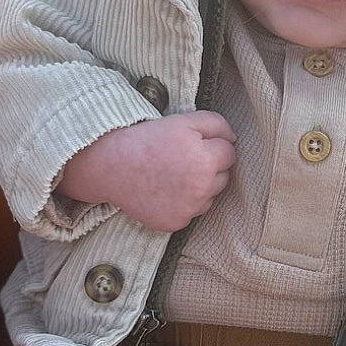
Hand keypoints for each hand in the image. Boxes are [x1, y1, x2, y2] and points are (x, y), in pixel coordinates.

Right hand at [58, 113, 236, 233]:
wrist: (111, 166)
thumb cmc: (147, 140)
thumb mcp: (183, 121)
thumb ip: (216, 124)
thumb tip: (234, 139)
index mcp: (206, 160)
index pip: (230, 153)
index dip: (213, 145)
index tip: (193, 143)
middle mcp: (201, 189)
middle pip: (223, 177)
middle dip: (209, 166)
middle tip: (181, 158)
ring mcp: (188, 209)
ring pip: (210, 196)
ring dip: (200, 186)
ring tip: (172, 174)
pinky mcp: (175, 224)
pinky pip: (192, 212)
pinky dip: (184, 203)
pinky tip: (165, 191)